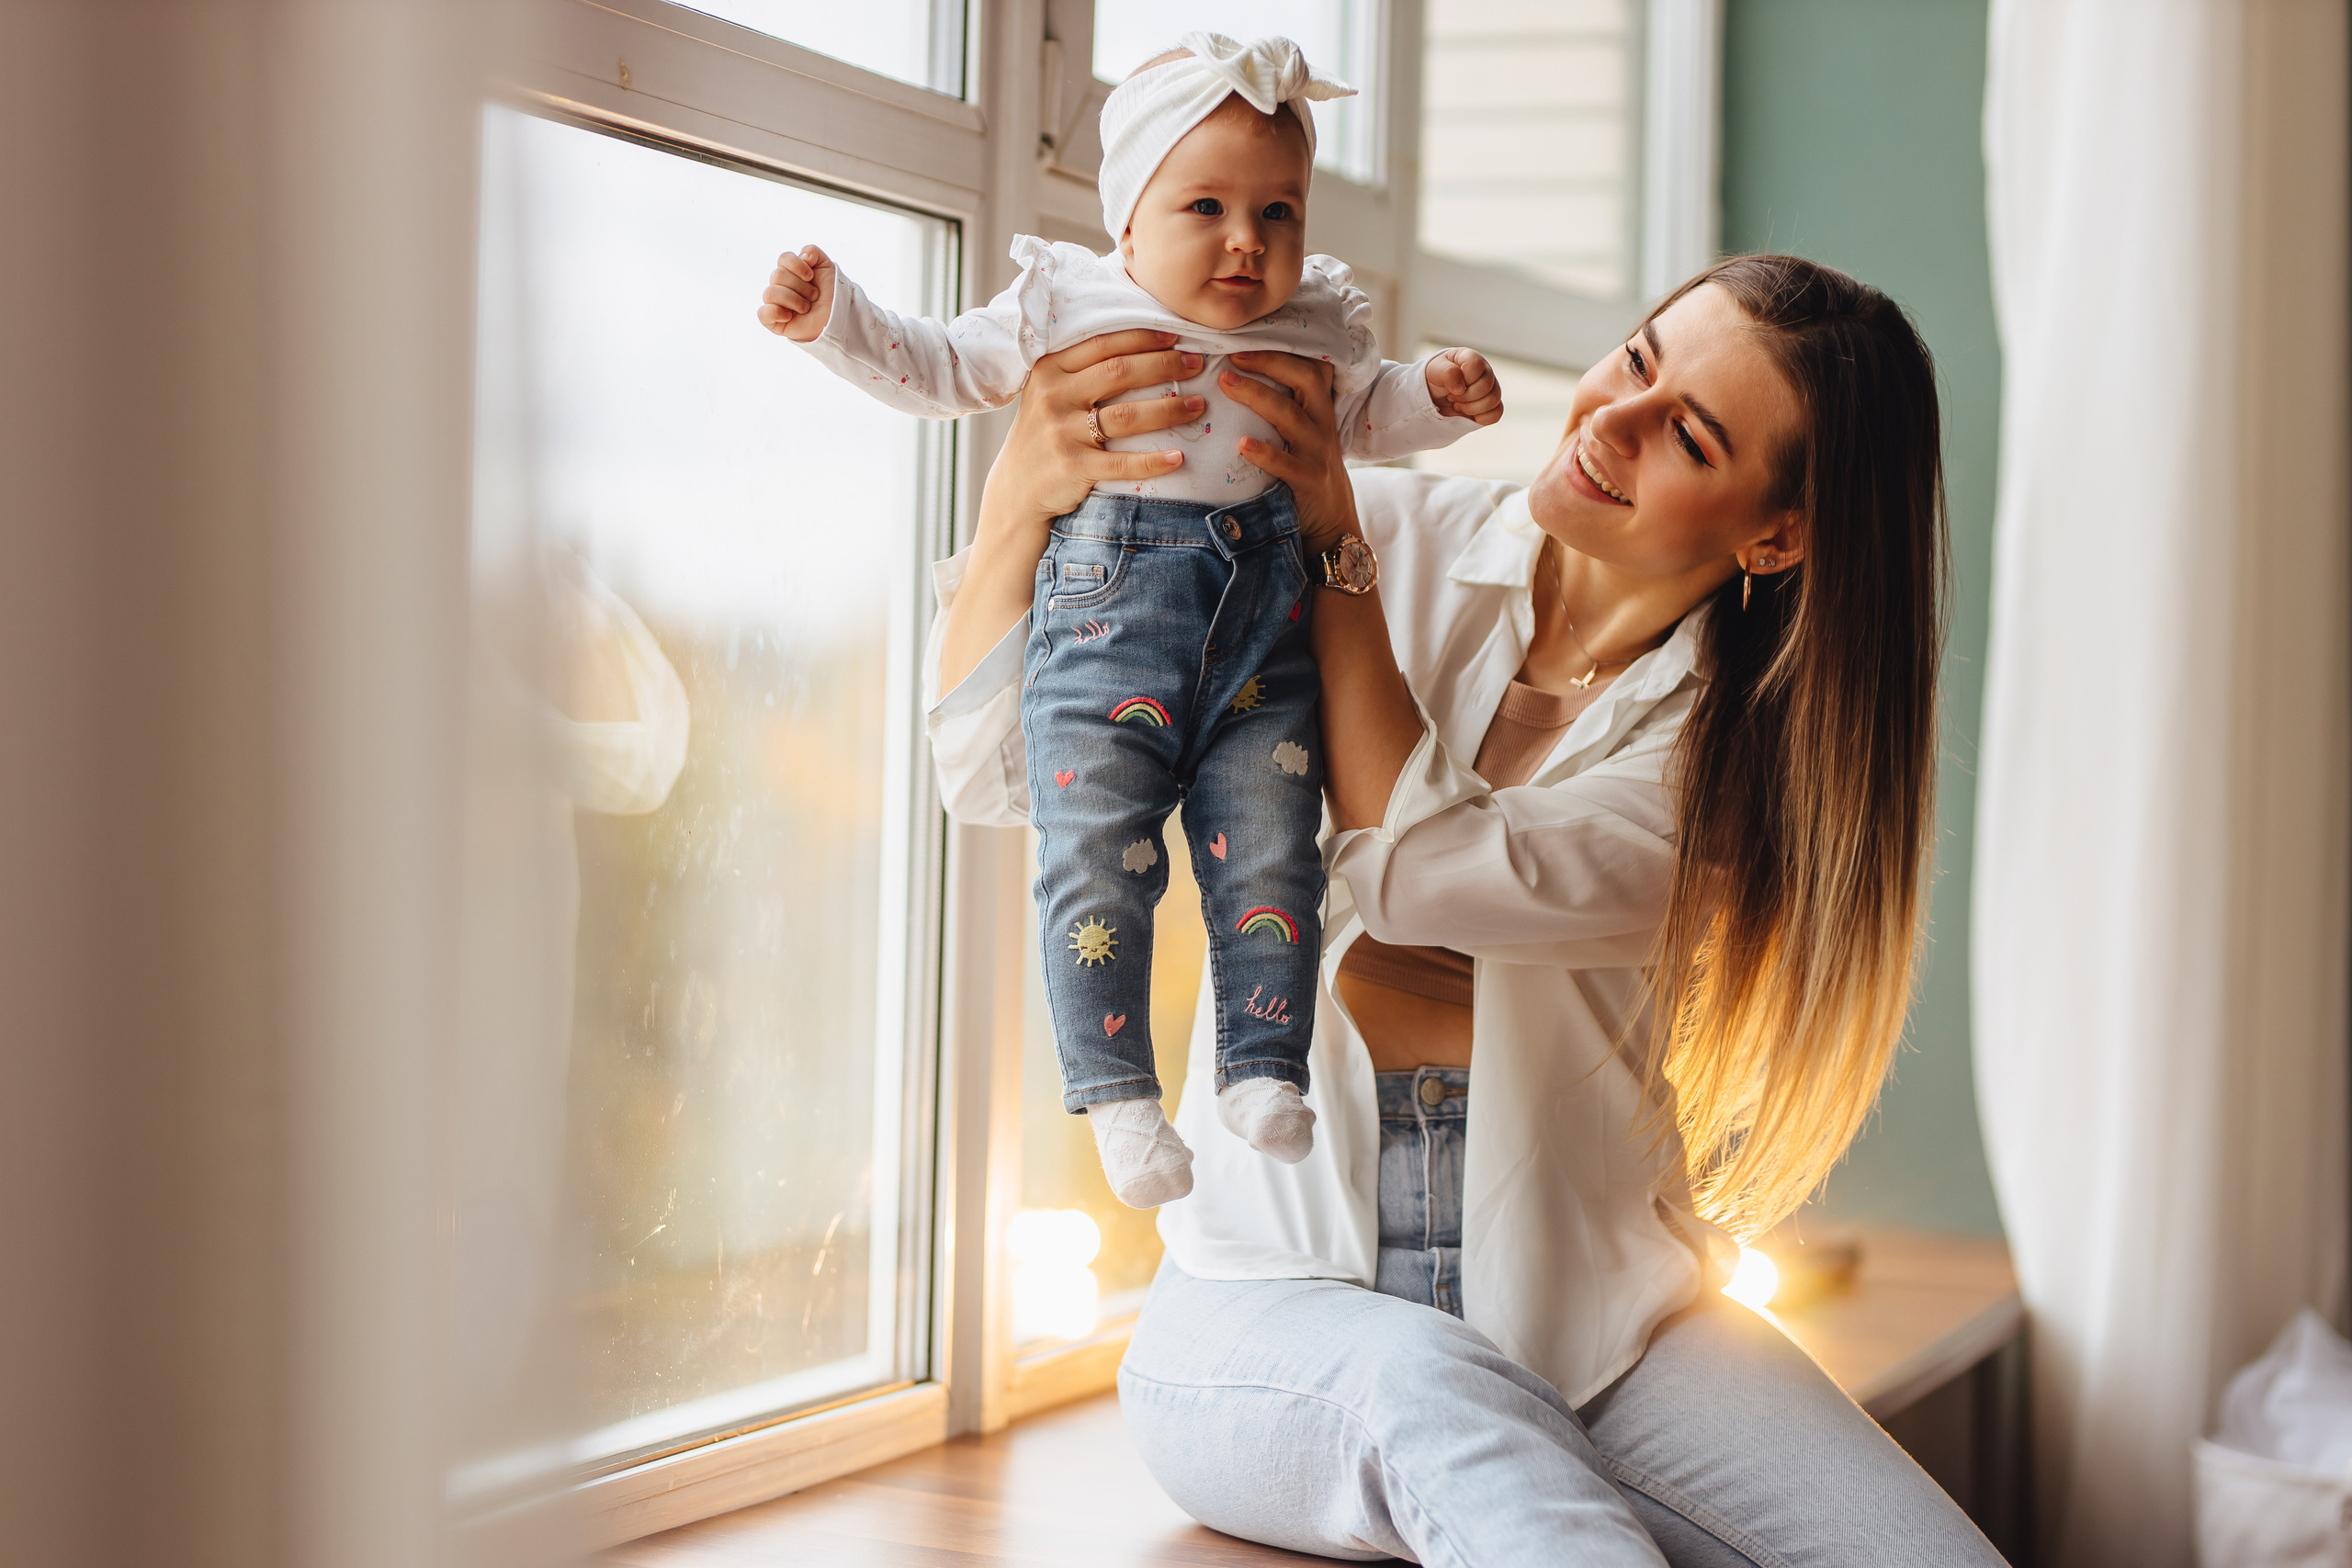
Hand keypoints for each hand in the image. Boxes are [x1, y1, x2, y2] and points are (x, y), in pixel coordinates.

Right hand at [757, 245, 836, 341]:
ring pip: (771, 293)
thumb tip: (802, 255)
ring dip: (794, 300)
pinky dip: (776, 312)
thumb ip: (813, 253)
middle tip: (814, 296)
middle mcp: (781, 285)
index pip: (783, 259)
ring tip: (806, 308)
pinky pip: (762, 313)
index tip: (811, 276)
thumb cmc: (832, 295)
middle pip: (777, 275)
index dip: (796, 265)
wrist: (838, 319)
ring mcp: (776, 303)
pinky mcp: (773, 321)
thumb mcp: (827, 268)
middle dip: (800, 286)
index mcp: (791, 272)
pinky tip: (789, 316)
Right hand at [936, 330, 1205, 693]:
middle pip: (1120, 372)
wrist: (1016, 490)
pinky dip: (1153, 461)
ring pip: (1127, 415)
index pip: (1103, 345)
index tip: (1176, 336)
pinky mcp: (1073, 467)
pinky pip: (1122, 463)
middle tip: (1197, 364)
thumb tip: (1141, 348)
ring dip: (1169, 409)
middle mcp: (1053, 397)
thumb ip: (1081, 370)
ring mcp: (1062, 433)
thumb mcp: (1049, 394)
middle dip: (1164, 365)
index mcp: (1049, 370)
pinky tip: (1179, 458)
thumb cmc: (1043, 436)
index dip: (1143, 339)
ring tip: (1199, 406)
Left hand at [1222, 350, 1359, 553]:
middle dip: (1268, 362)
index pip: (1310, 366)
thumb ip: (1285, 406)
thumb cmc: (1307, 473)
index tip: (1247, 336)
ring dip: (1256, 395)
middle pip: (1303, 380)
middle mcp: (1322, 425)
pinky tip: (1241, 443)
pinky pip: (1286, 464)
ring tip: (1225, 383)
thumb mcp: (1304, 435)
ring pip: (1290, 415)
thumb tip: (1239, 374)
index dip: (1281, 349)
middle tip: (1231, 354)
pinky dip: (1264, 452)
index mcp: (1319, 410)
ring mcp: (1317, 453)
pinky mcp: (1309, 482)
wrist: (1333, 526)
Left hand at [1425, 347, 1503, 424]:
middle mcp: (1485, 371)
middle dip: (1465, 396)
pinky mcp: (1492, 406)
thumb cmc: (1435, 379)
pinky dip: (1481, 418)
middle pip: (1486, 386)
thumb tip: (1461, 388)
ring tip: (1457, 405)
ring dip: (1471, 408)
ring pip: (1493, 400)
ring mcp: (1491, 388)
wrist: (1433, 396)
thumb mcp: (1434, 371)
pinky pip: (1496, 413)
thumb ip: (1447, 373)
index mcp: (1471, 358)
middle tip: (1451, 397)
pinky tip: (1467, 414)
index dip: (1464, 379)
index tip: (1450, 386)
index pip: (1477, 366)